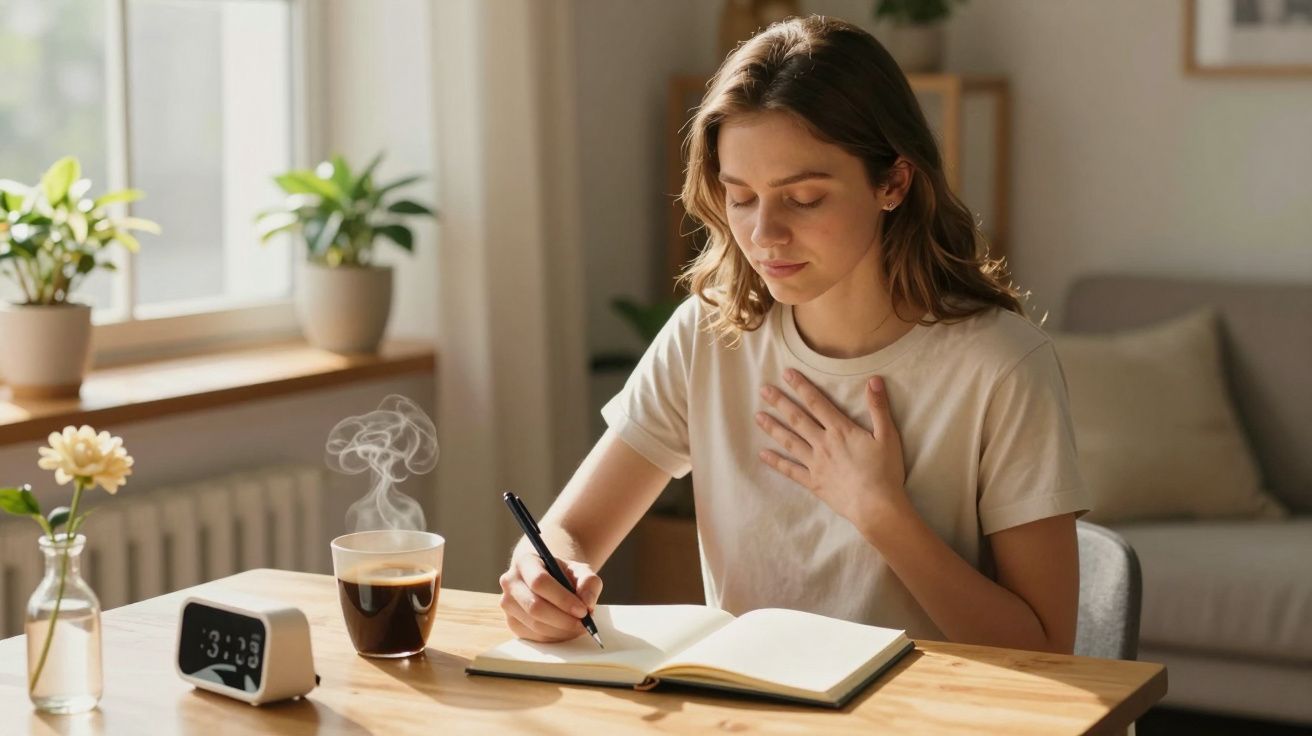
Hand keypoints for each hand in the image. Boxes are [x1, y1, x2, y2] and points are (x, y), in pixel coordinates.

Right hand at [498, 551, 602, 641]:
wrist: (547, 580)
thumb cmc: (563, 574)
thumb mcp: (580, 570)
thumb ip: (589, 582)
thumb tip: (587, 603)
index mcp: (525, 562)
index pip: (540, 582)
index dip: (563, 599)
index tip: (583, 610)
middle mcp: (510, 582)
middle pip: (535, 607)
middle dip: (563, 619)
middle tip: (584, 623)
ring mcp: (507, 604)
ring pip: (535, 625)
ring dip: (562, 630)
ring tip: (579, 626)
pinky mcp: (511, 623)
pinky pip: (534, 636)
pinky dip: (554, 637)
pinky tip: (566, 630)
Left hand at [755, 369, 908, 534]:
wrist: (876, 507)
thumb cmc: (885, 472)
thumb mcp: (888, 436)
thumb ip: (879, 408)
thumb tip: (874, 379)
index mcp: (840, 430)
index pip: (817, 403)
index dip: (801, 387)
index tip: (786, 374)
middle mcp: (823, 444)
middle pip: (797, 419)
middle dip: (780, 402)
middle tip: (763, 390)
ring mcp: (815, 464)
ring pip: (790, 442)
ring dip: (773, 428)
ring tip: (757, 416)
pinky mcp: (813, 482)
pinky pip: (790, 471)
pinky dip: (776, 462)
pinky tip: (762, 455)